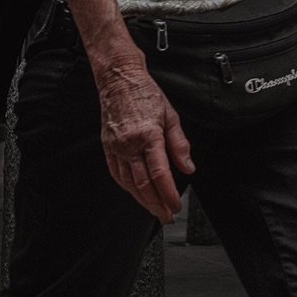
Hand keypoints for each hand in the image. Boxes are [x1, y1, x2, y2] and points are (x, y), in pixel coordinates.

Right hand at [95, 57, 193, 221]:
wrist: (119, 80)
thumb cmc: (145, 94)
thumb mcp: (171, 116)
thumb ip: (180, 144)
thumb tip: (188, 167)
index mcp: (148, 135)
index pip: (160, 173)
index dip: (168, 194)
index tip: (175, 206)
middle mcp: (129, 144)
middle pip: (143, 184)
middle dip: (156, 204)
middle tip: (166, 216)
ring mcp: (116, 147)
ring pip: (129, 183)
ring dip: (142, 200)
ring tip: (154, 210)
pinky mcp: (108, 147)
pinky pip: (117, 174)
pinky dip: (128, 188)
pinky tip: (136, 194)